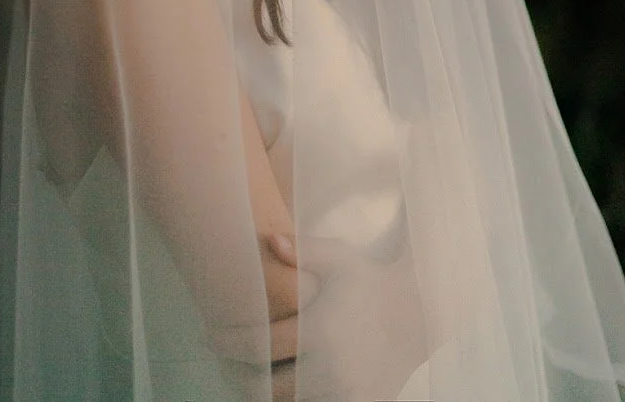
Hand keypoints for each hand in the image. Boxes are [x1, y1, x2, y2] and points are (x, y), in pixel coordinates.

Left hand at [213, 232, 428, 401]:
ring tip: (244, 372)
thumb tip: (267, 240)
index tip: (209, 336)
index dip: (226, 342)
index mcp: (319, 329)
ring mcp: (342, 392)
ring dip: (260, 391)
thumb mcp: (338, 257)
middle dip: (236, 372)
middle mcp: (329, 367)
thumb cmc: (369, 279)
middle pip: (264, 382)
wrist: (415, 314)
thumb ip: (301, 248)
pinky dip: (290, 401)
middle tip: (221, 359)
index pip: (257, 344)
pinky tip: (276, 386)